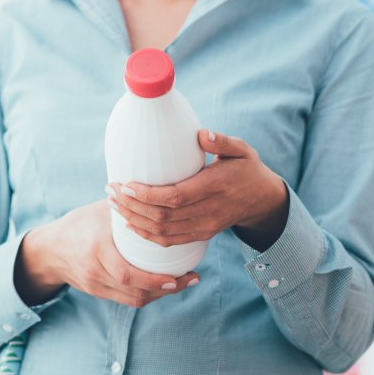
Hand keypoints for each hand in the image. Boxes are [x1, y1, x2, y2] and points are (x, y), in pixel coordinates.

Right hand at [14, 200, 198, 307]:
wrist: (48, 250)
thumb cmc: (79, 224)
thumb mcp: (100, 212)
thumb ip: (127, 206)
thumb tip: (158, 191)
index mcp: (97, 250)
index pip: (128, 274)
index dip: (156, 281)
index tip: (179, 276)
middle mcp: (96, 272)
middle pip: (136, 292)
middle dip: (167, 290)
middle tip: (191, 280)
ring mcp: (96, 286)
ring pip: (134, 299)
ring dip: (161, 294)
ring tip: (182, 283)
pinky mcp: (98, 293)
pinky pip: (127, 299)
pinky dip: (147, 294)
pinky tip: (163, 286)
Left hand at [108, 129, 288, 251]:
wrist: (262, 200)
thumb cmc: (247, 169)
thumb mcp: (242, 150)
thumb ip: (222, 142)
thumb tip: (201, 134)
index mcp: (215, 188)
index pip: (175, 197)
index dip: (147, 195)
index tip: (126, 184)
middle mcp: (208, 211)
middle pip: (163, 217)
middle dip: (132, 206)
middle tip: (111, 190)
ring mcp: (205, 226)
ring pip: (162, 231)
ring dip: (134, 219)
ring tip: (114, 204)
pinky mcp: (201, 234)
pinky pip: (170, 241)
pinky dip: (147, 234)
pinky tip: (130, 223)